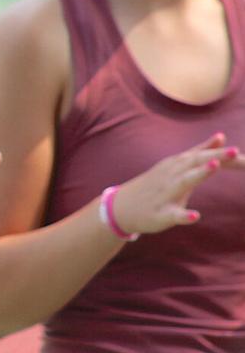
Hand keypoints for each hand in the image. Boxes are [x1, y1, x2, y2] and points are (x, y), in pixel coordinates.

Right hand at [111, 133, 241, 235]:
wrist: (120, 207)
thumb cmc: (154, 185)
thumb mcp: (175, 165)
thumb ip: (198, 151)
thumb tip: (221, 136)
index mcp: (176, 165)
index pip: (200, 155)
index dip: (220, 152)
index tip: (238, 150)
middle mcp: (171, 176)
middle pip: (194, 164)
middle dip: (213, 156)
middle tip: (234, 151)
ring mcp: (165, 194)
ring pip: (183, 182)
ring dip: (199, 173)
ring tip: (215, 165)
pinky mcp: (161, 214)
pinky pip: (173, 215)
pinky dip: (184, 215)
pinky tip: (195, 216)